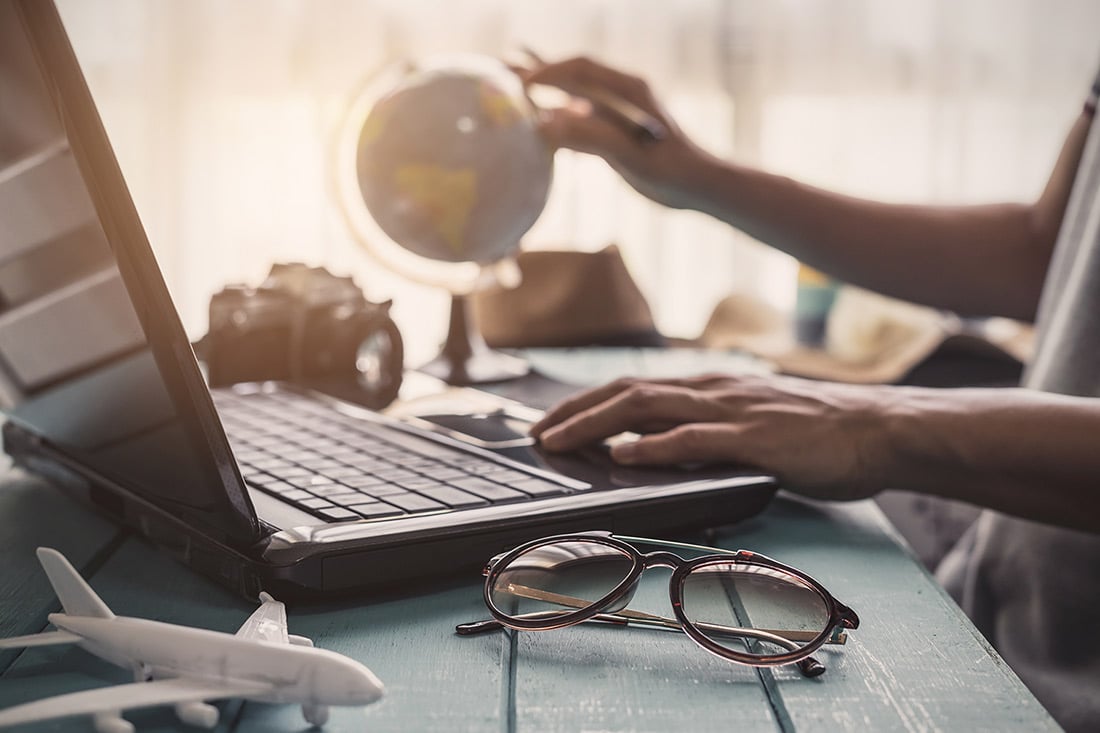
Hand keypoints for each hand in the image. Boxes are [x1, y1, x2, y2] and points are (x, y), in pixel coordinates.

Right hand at [515, 55, 712, 209]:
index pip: (581, 70)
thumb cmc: (671, 170)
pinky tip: (538, 119)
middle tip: (500, 65)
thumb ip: (590, 137)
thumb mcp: (630, 155)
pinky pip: (580, 117)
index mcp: (630, 89)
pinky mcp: (616, 131)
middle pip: (572, 75)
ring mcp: (618, 112)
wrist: (698, 186)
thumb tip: (544, 125)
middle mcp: (622, 94)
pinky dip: (556, 114)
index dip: (548, 71)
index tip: (519, 81)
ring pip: (573, 94)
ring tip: (510, 81)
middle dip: (538, 70)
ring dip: (544, 89)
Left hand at [529, 373, 895, 501]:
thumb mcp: (754, 422)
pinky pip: (694, 439)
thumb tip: (661, 450)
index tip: (554, 419)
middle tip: (538, 434)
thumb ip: (710, 431)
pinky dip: (654, 447)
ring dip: (597, 425)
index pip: (635, 386)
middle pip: (628, 391)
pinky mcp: (754, 438)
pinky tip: (625, 455)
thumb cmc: (818, 432)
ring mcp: (732, 411)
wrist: (877, 431)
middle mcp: (713, 391)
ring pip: (648, 408)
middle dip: (576, 411)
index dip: (588, 401)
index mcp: (711, 388)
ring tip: (560, 443)